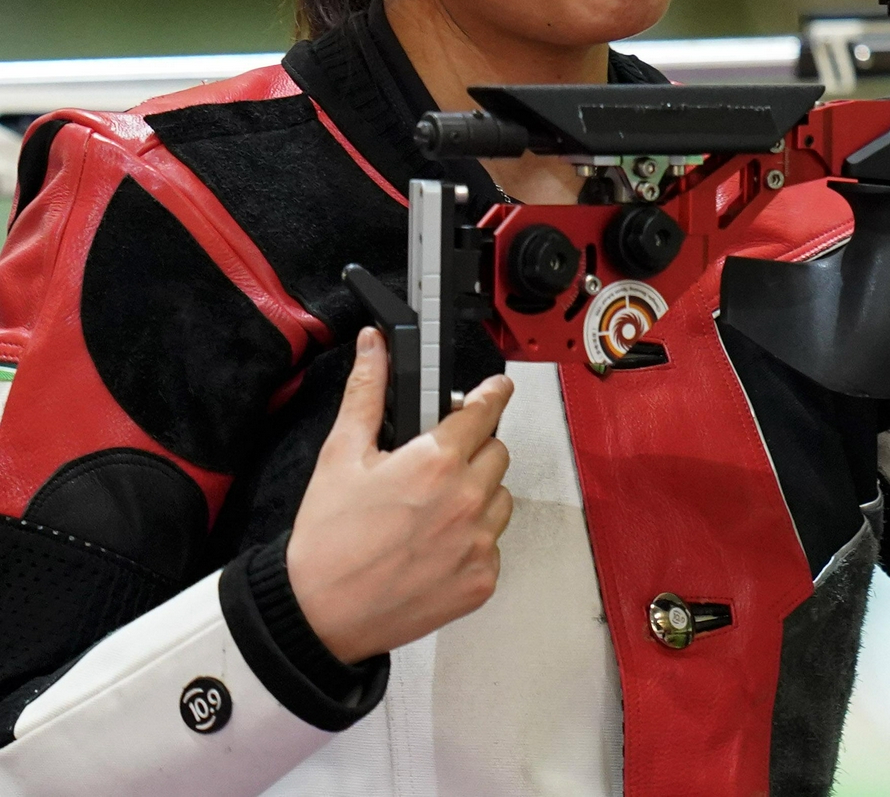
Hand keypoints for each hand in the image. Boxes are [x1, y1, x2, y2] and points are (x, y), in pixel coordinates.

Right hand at [288, 328, 515, 664]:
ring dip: (477, 496)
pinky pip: (492, 544)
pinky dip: (471, 541)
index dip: (490, 394)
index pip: (487, 409)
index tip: (494, 389)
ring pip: (500, 498)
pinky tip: (433, 546)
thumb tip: (374, 346)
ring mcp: (479, 542)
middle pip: (497, 452)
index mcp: (437, 461)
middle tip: (436, 466)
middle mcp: (468, 499)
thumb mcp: (341, 456)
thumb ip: (367, 394)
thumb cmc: (326, 540)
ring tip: (430, 511)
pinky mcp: (482, 579)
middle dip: (473, 450)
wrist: (316, 616)